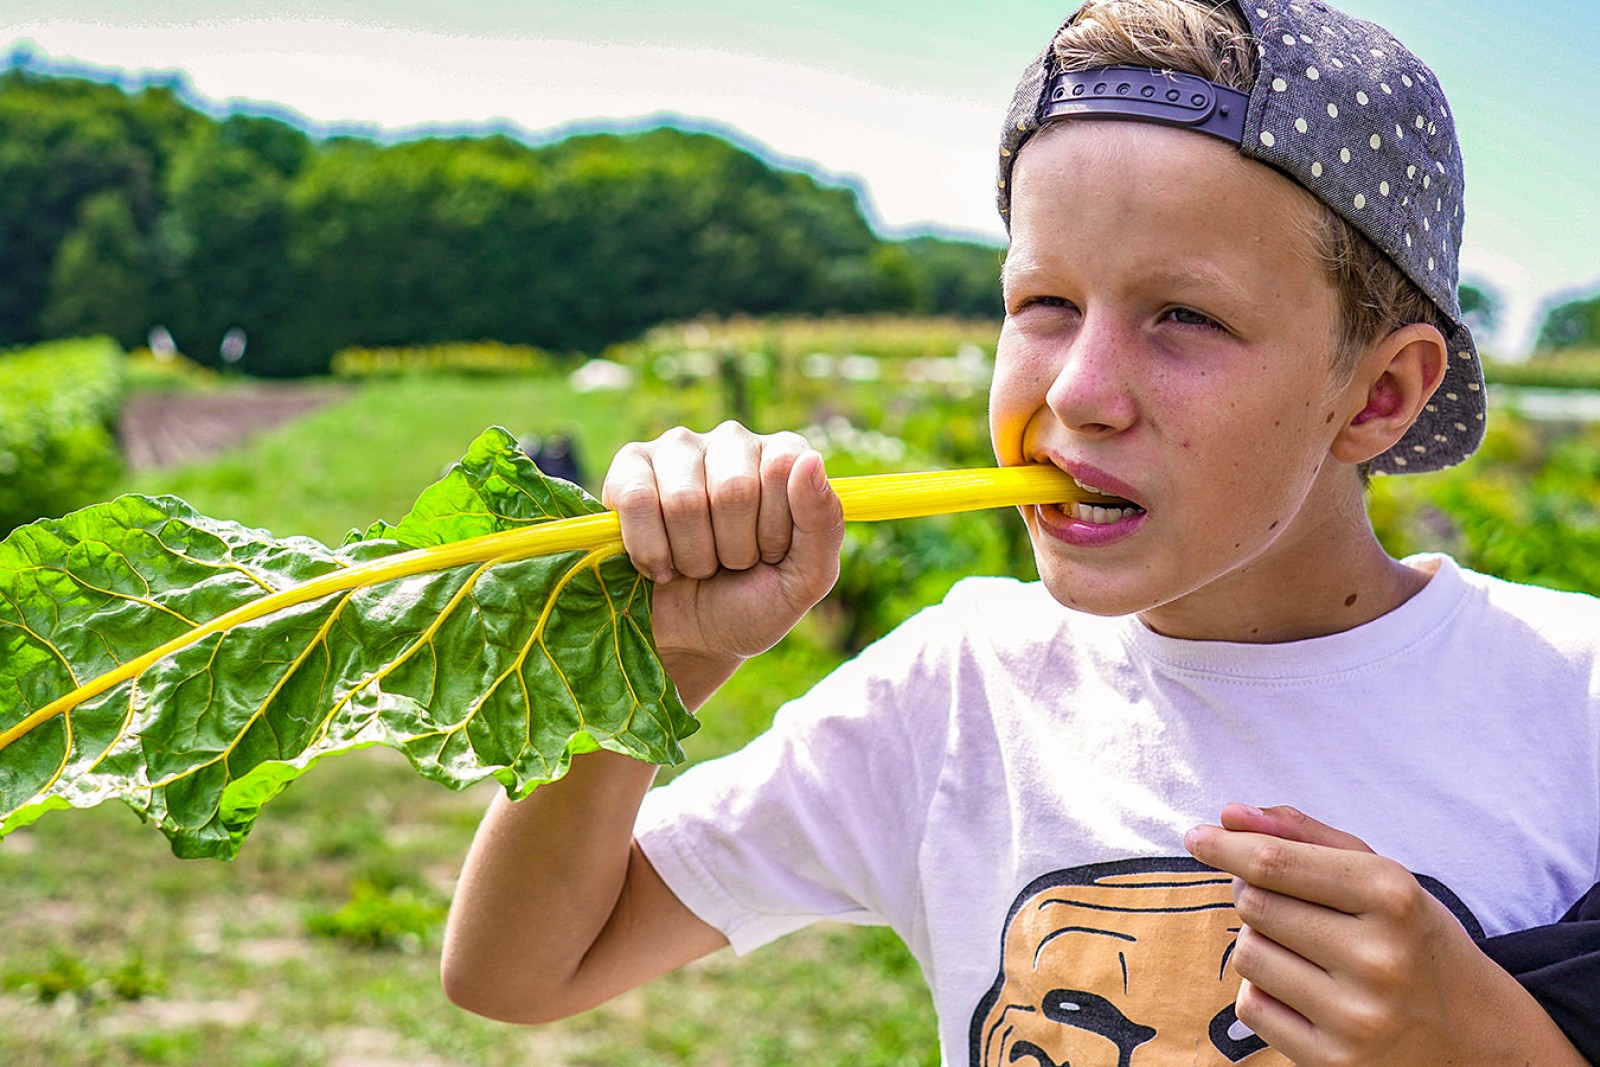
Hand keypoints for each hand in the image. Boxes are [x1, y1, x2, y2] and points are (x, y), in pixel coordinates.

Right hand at [602, 422, 843, 695]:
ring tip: (697, 564)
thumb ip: (823, 525)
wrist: (691, 639)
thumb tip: (810, 461)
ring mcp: (679, 449)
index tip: (769, 555)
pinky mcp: (630, 465)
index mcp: (785, 457)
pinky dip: (650, 550)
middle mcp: (734, 441)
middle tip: (730, 564)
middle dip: (733, 549)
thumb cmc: (752, 604)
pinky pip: (636, 499)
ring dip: (692, 556)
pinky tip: (659, 563)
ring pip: (684, 500)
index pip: (784, 468)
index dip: (774, 529)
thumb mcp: (804, 580)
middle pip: (734, 488)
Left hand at [1185, 803, 1585, 1066]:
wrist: (1478, 1037)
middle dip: (1253, 894)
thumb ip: (1306, 837)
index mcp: (1391, 897)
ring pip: (1246, 955)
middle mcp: (1377, 958)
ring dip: (1259, 945)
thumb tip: (1229, 813)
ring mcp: (1356, 1017)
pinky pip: (1250, 1008)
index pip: (1275, 863)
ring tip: (1306, 952)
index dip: (1224, 846)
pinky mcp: (1335, 1062)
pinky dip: (1263, 994)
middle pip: (1253, 905)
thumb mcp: (1381, 876)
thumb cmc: (1414, 939)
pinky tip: (1306, 993)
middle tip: (1285, 903)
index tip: (1196, 836)